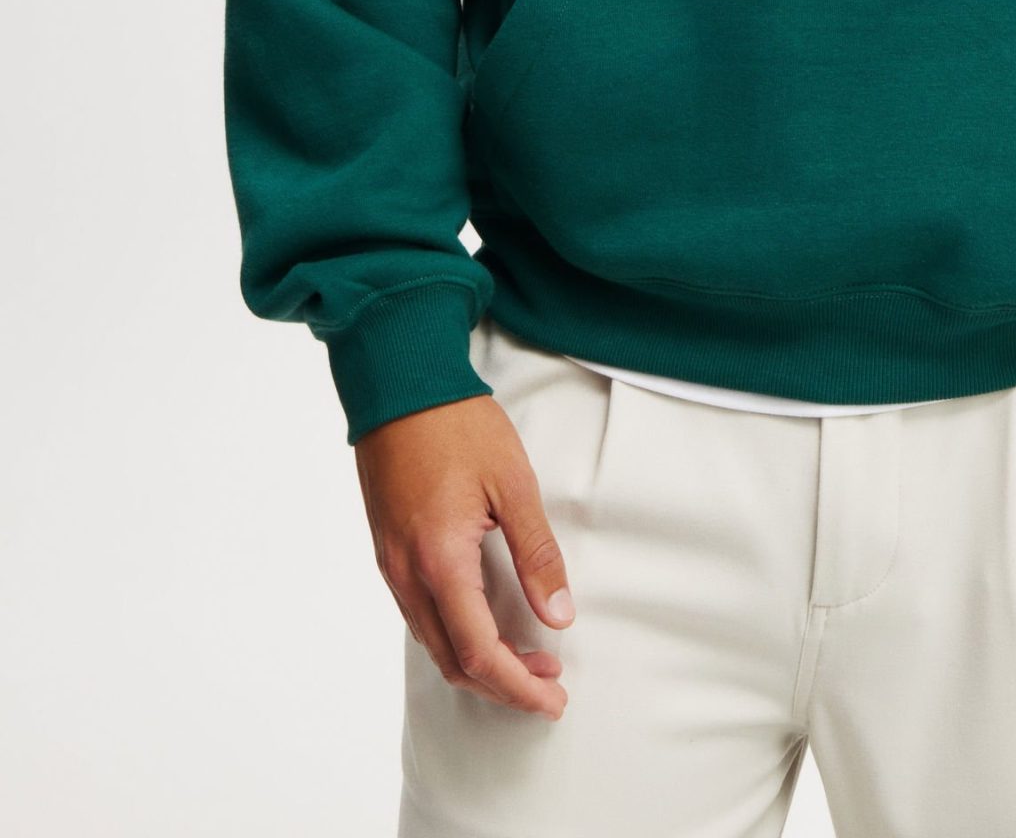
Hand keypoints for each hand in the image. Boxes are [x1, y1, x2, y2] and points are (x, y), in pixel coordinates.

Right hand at [354, 393, 574, 717]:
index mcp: (441, 562)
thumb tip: (560, 616)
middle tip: (549, 684)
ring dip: (479, 661)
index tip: (553, 697)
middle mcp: (409, 574)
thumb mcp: (513, 484)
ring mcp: (393, 565)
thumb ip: (537, 554)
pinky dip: (456, 635)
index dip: (518, 685)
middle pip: (452, 661)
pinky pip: (420, 615)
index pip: (479, 652)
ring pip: (433, 642)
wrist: (399, 384)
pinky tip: (487, 622)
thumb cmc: (457, 426)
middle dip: (502, 684)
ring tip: (530, 656)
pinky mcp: (389, 550)